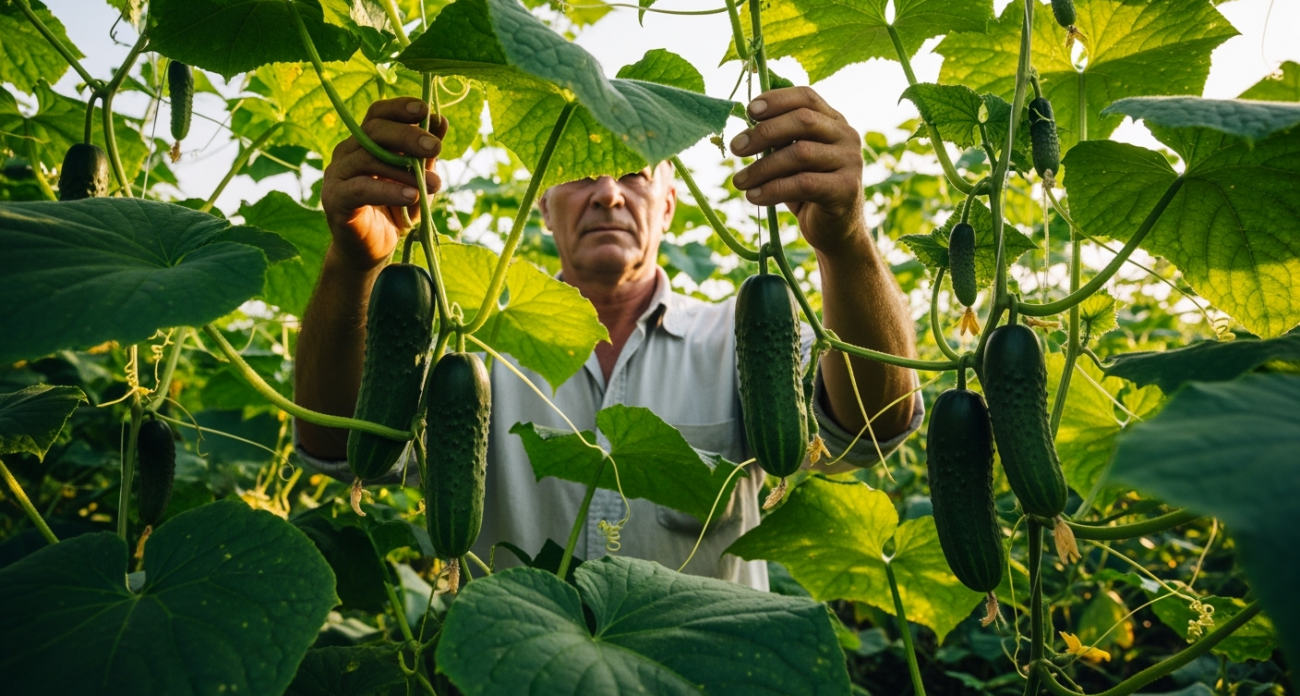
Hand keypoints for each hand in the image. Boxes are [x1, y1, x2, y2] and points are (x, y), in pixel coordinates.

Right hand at [321, 97, 446, 270]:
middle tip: (436, 147)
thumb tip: (441, 120)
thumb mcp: (418, 179)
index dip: (398, 107)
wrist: (373, 249)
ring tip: (435, 184)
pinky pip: (360, 188)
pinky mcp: (334, 198)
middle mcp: (347, 152)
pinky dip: (388, 190)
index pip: (377, 114)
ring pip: (368, 159)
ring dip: (406, 170)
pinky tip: (412, 195)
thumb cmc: (397, 210)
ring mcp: (337, 174)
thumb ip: (426, 152)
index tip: (424, 109)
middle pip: (373, 131)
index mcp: (366, 142)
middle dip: (407, 135)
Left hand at [729, 87, 865, 252]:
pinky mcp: (847, 189)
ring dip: (763, 167)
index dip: (777, 99)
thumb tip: (744, 130)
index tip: (749, 110)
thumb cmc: (808, 192)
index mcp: (833, 122)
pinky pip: (804, 183)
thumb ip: (778, 142)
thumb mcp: (791, 161)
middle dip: (764, 132)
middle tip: (736, 148)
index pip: (806, 97)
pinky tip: (754, 197)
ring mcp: (850, 162)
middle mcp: (846, 136)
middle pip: (803, 121)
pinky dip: (773, 189)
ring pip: (800, 153)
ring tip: (739, 181)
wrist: (836, 231)